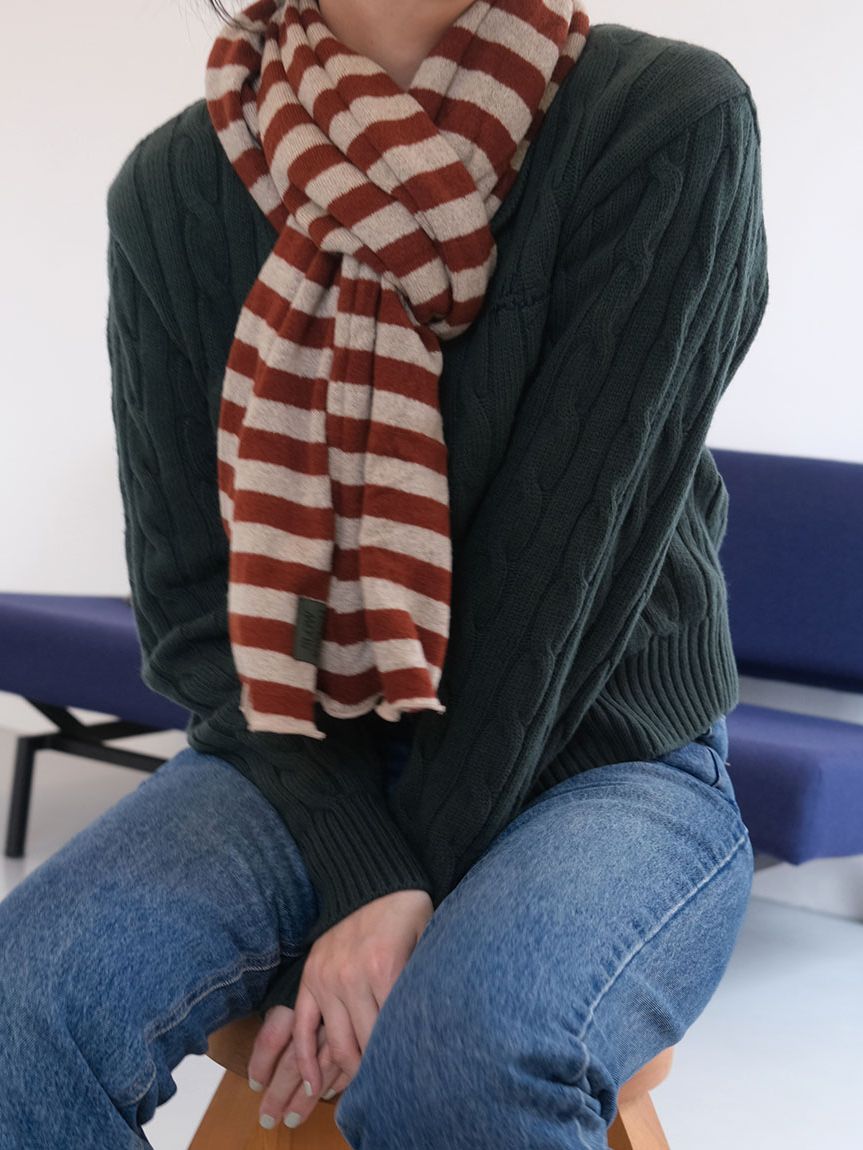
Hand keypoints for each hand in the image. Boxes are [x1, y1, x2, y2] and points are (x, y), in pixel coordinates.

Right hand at [247, 889, 432, 1128]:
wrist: (373, 879)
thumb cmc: (410, 912)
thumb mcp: (428, 942)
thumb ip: (425, 982)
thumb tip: (431, 1025)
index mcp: (386, 968)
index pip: (391, 1031)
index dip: (399, 1059)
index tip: (407, 1079)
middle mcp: (352, 976)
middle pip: (364, 1044)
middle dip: (374, 1072)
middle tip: (386, 1091)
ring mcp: (327, 978)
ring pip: (336, 1042)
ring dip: (345, 1072)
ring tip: (356, 1092)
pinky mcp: (310, 977)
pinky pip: (301, 1025)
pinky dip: (306, 1057)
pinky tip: (314, 1082)